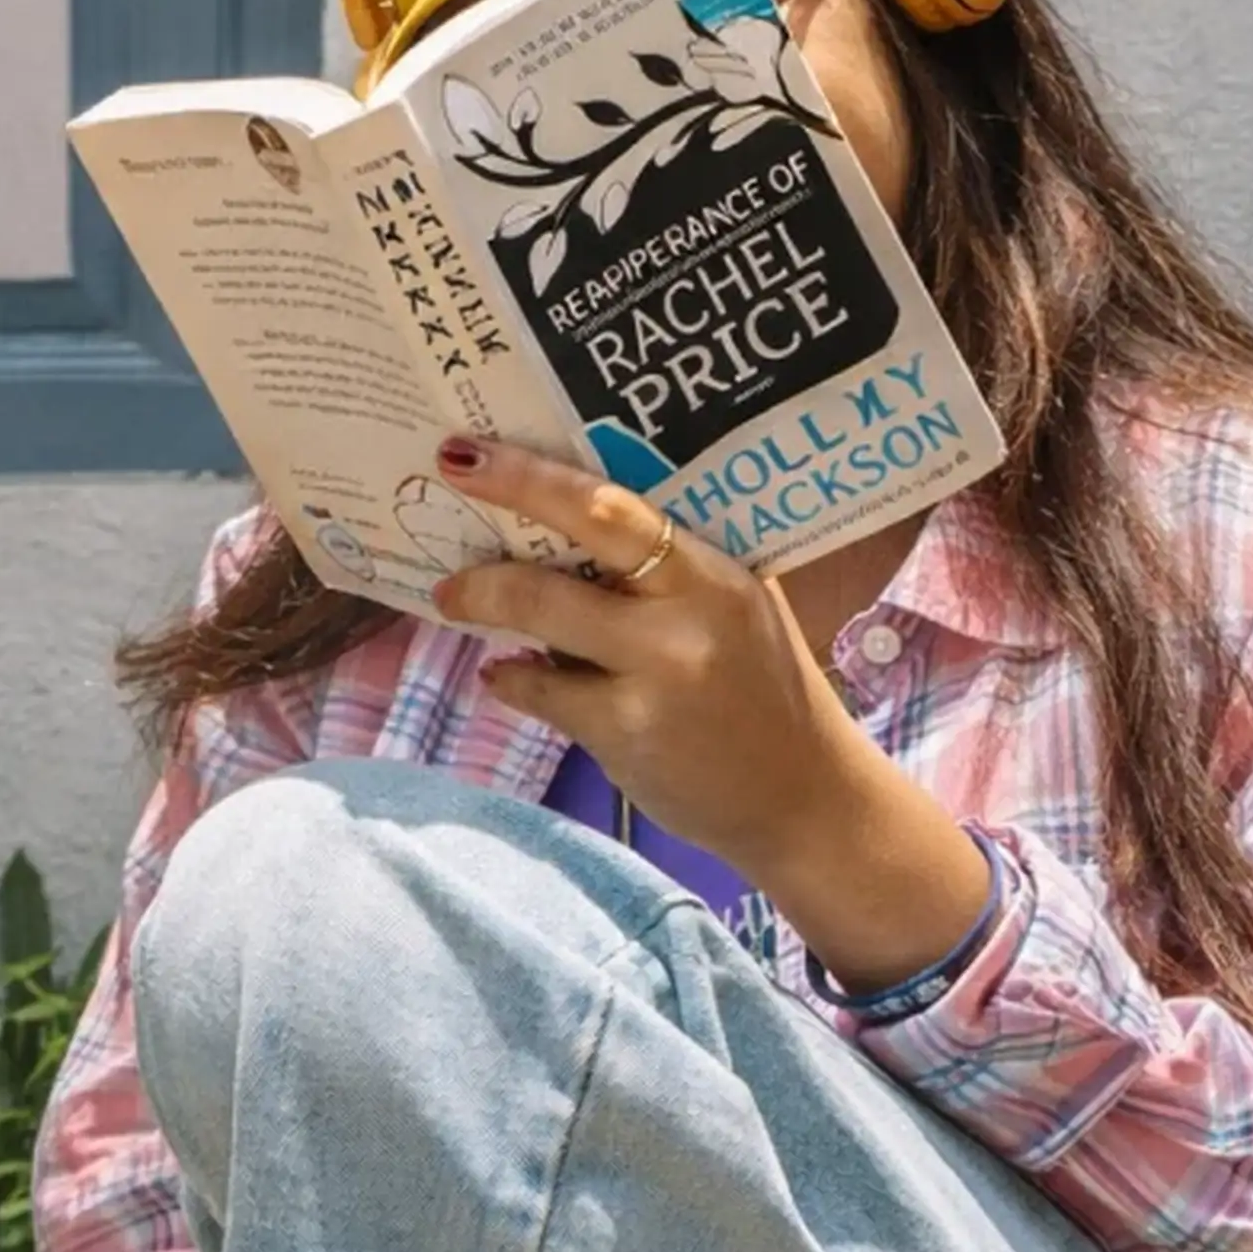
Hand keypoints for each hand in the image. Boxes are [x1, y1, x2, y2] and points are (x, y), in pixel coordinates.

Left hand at [429, 436, 990, 985]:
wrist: (804, 799)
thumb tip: (566, 527)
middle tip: (447, 486)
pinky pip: (542, 691)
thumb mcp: (735, 610)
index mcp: (716, 569)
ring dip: (483, 601)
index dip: (535, 474)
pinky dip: (512, 678)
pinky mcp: (627, 731)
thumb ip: (670, 572)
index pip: (618, 503)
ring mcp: (658, 672)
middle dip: (505, 499)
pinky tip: (504, 675)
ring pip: (542, 614)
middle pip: (579, 535)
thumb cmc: (763, 693)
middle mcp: (690, 610)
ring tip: (453, 600)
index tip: (471, 452)